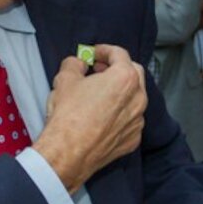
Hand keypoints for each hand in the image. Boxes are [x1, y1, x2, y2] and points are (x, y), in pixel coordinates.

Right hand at [33, 44, 146, 193]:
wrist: (68, 153)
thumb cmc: (68, 116)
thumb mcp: (65, 79)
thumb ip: (74, 64)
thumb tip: (78, 64)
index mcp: (125, 78)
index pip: (119, 54)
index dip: (104, 50)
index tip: (94, 54)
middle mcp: (138, 98)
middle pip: (133, 73)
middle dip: (117, 68)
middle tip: (99, 70)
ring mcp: (137, 121)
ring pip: (134, 99)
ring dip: (120, 93)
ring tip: (99, 95)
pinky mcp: (133, 139)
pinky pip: (130, 120)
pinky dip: (120, 115)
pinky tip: (102, 118)